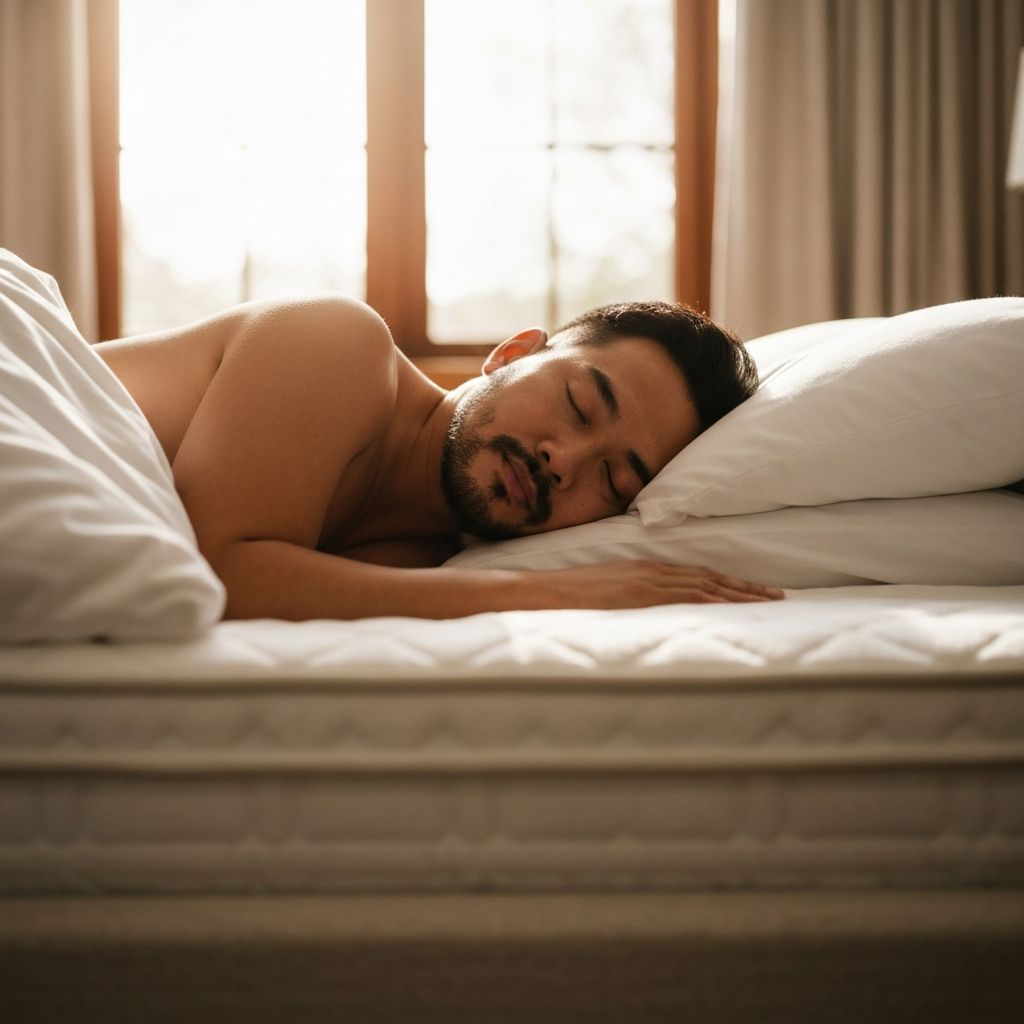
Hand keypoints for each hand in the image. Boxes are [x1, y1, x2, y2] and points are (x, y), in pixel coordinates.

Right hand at [526, 560, 784, 609]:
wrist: (543, 591)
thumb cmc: (570, 597)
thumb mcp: (608, 593)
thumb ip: (633, 598)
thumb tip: (653, 612)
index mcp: (646, 570)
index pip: (698, 576)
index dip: (729, 583)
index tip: (754, 592)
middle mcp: (652, 572)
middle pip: (709, 578)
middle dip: (745, 588)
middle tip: (777, 596)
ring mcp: (646, 582)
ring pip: (703, 586)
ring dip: (737, 594)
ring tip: (766, 602)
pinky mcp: (639, 594)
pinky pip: (683, 596)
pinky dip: (710, 600)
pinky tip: (730, 608)